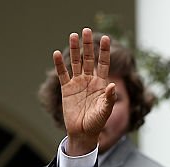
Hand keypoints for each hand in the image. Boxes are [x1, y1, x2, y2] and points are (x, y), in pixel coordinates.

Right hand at [53, 28, 117, 155]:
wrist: (83, 133)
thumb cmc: (96, 123)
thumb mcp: (105, 111)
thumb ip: (109, 98)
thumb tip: (113, 85)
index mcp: (101, 84)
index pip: (103, 64)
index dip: (104, 51)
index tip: (106, 38)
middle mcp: (89, 81)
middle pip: (89, 59)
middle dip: (88, 45)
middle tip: (87, 30)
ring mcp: (78, 83)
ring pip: (76, 63)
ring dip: (74, 50)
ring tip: (73, 35)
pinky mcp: (67, 89)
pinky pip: (63, 74)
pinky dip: (60, 65)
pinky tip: (57, 54)